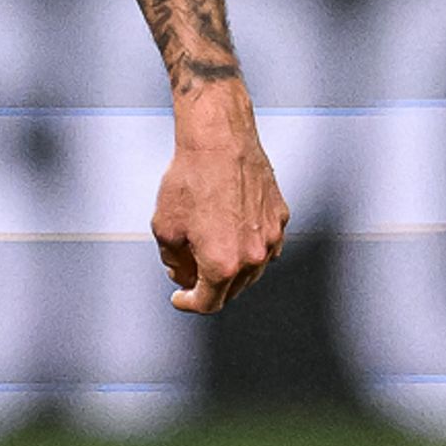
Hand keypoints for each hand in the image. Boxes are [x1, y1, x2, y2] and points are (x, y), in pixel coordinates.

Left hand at [152, 89, 288, 314]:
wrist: (219, 141)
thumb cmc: (192, 178)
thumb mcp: (165, 228)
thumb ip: (174, 262)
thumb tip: (182, 273)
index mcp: (223, 263)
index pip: (209, 303)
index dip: (190, 303)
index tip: (181, 298)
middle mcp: (253, 255)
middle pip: (232, 291)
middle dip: (208, 288)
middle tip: (190, 275)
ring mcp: (271, 237)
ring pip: (252, 271)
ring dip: (231, 271)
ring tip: (208, 253)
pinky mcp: (280, 217)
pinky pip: (265, 246)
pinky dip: (248, 250)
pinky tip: (231, 237)